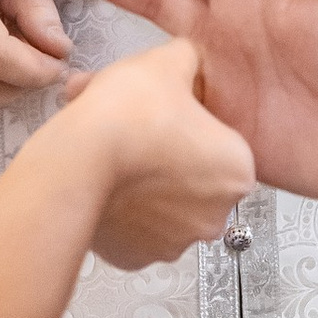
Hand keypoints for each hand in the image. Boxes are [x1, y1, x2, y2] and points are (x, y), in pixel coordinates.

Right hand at [49, 38, 254, 269]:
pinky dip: (124, 211)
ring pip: (165, 206)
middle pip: (195, 177)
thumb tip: (186, 60)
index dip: (192, 124)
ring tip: (115, 151)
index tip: (167, 113)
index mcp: (238, 171)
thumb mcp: (167, 61)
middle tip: (137, 128)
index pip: (222, 144)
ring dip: (146, 184)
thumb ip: (188, 59)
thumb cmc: (129, 114)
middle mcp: (215, 216)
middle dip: (169, 156)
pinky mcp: (137, 258)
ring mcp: (175, 243)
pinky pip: (136, 230)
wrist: (79, 157)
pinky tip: (107, 182)